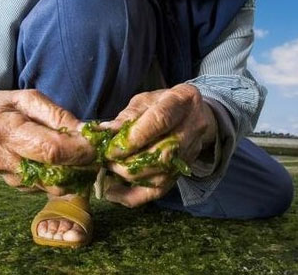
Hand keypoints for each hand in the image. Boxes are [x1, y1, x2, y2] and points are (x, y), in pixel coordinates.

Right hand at [0, 90, 94, 194]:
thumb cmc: (9, 107)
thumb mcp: (31, 99)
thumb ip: (58, 116)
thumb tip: (87, 133)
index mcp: (4, 130)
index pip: (50, 149)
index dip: (78, 150)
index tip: (96, 145)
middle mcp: (2, 159)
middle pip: (54, 173)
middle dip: (81, 165)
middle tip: (95, 153)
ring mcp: (8, 177)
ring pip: (54, 186)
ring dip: (74, 174)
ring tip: (80, 156)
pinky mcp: (16, 187)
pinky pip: (47, 187)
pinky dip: (61, 177)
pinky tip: (62, 162)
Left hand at [99, 84, 217, 206]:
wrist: (193, 114)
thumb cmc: (163, 104)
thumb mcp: (145, 101)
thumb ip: (126, 116)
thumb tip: (104, 132)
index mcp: (181, 100)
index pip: (159, 121)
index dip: (133, 138)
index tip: (111, 149)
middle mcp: (192, 127)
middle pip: (162, 154)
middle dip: (129, 162)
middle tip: (106, 161)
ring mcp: (191, 152)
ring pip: (161, 175)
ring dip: (130, 178)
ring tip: (109, 171)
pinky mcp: (183, 170)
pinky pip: (160, 190)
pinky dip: (134, 196)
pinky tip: (113, 193)